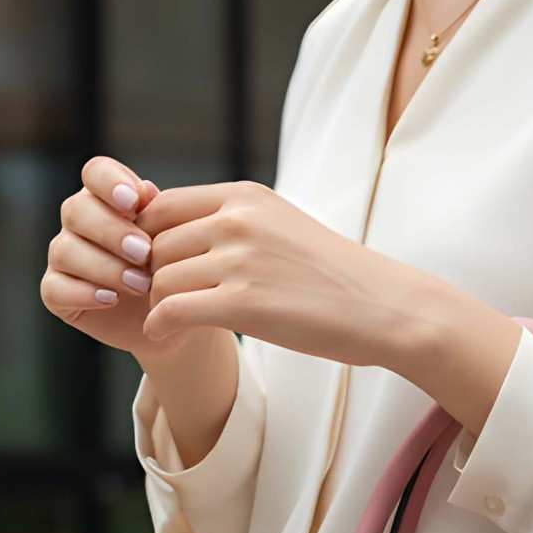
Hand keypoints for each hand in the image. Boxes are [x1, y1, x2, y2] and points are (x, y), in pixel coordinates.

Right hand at [41, 157, 181, 357]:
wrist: (174, 318)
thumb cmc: (177, 272)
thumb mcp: (179, 242)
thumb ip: (163, 214)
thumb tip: (147, 192)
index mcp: (107, 197)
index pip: (95, 172)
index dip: (109, 182)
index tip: (133, 202)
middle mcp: (80, 221)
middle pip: (76, 209)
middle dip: (112, 231)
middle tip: (145, 253)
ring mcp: (65, 256)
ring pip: (65, 250)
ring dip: (105, 267)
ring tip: (141, 284)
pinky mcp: (57, 293)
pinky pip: (55, 289)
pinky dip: (83, 294)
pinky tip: (111, 299)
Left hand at [138, 181, 423, 367]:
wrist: (385, 308)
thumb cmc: (337, 278)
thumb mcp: (283, 228)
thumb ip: (236, 225)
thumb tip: (187, 236)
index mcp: (244, 198)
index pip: (161, 207)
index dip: (147, 240)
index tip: (160, 269)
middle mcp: (237, 221)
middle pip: (156, 245)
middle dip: (151, 276)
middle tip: (163, 302)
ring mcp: (240, 261)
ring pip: (161, 279)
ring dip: (158, 304)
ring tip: (172, 322)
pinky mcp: (245, 304)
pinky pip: (173, 310)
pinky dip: (161, 325)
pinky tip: (166, 335)